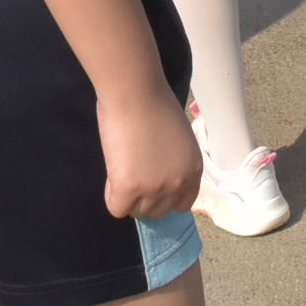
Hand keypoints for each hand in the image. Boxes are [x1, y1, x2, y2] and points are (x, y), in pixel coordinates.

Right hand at [97, 85, 203, 219]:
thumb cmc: (154, 103)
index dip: (165, 196)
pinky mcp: (129, 188)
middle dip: (145, 198)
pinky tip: (112, 174)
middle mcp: (178, 184)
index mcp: (194, 170)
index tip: (152, 183)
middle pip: (158, 211)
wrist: (135, 93)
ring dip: (128, 197)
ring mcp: (154, 188)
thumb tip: (158, 175)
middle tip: (132, 173)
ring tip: (121, 170)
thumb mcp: (178, 138)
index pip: (183, 204)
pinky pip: (116, 208)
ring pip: (137, 212)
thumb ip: (173, 161)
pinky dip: (111, 195)